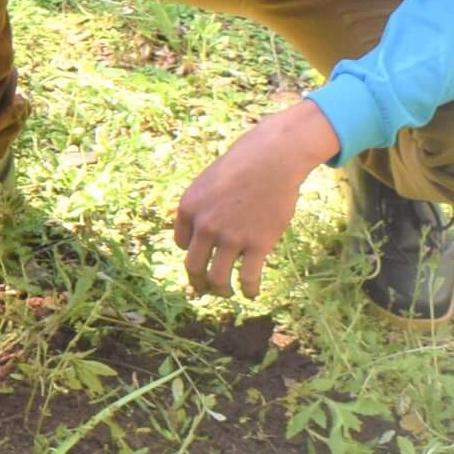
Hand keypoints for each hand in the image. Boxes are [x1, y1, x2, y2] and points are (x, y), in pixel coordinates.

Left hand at [172, 100, 339, 298]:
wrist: (273, 159)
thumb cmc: (242, 166)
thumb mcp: (208, 182)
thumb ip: (201, 207)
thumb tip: (199, 232)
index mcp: (188, 208)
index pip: (181, 243)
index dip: (192, 251)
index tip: (203, 256)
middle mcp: (205, 225)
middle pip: (193, 266)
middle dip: (197, 282)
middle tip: (204, 288)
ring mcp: (230, 237)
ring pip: (218, 278)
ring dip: (220, 290)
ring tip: (226, 293)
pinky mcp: (257, 244)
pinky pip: (248, 277)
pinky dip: (249, 290)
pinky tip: (251, 294)